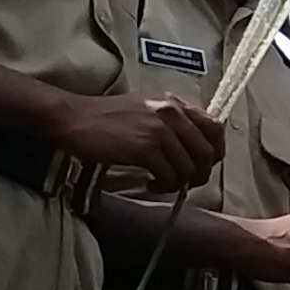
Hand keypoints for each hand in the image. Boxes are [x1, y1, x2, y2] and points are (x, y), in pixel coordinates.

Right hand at [55, 92, 224, 192]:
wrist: (74, 118)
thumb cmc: (106, 117)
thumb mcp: (146, 108)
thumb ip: (171, 122)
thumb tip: (193, 148)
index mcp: (174, 103)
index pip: (215, 127)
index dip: (215, 151)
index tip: (204, 165)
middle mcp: (171, 113)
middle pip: (207, 152)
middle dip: (200, 174)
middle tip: (184, 183)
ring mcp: (159, 129)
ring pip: (189, 168)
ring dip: (178, 183)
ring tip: (162, 184)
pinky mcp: (145, 147)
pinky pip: (169, 175)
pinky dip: (164, 186)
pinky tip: (151, 184)